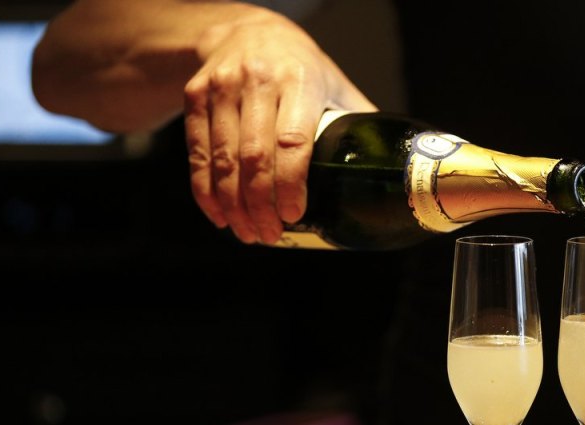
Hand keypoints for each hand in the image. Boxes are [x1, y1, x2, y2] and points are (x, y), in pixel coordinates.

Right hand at [183, 9, 374, 244]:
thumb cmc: (299, 68)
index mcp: (300, 81)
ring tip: (249, 233)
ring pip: (223, 159)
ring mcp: (222, 88)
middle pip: (255, 156)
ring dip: (234, 205)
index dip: (291, 183)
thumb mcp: (333, 84)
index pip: (293, 140)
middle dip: (261, 204)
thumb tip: (389, 170)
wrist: (245, 30)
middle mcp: (257, 81)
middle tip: (270, 234)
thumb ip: (357, 124)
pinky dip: (207, 191)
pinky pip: (197, 153)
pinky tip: (220, 216)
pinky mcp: (196, 97)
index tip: (294, 214)